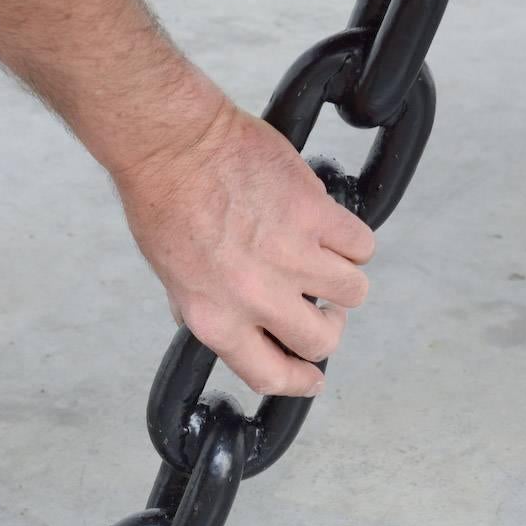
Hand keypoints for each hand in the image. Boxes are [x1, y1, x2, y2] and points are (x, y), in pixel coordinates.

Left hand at [114, 100, 375, 397]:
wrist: (174, 144)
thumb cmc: (165, 202)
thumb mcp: (173, 278)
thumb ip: (210, 310)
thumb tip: (237, 329)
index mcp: (215, 318)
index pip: (271, 375)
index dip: (299, 381)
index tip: (312, 378)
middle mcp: (256, 296)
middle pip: (320, 340)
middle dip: (327, 328)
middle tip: (323, 309)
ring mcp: (291, 255)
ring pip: (351, 292)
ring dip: (343, 280)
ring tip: (323, 258)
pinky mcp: (315, 214)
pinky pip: (361, 244)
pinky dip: (352, 240)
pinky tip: (330, 229)